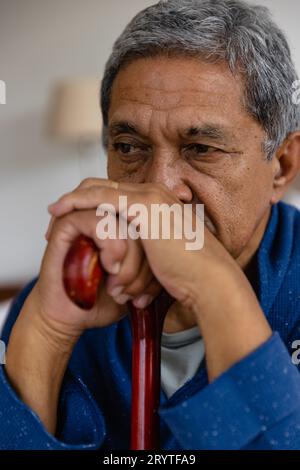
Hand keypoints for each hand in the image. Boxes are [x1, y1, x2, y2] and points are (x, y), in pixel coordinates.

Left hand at [48, 178, 271, 380]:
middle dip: (76, 201)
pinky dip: (77, 202)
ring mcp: (149, 196)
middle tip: (56, 219)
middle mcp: (154, 193)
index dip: (90, 205)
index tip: (72, 222)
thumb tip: (123, 267)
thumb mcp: (160, 258)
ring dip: (72, 202)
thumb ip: (143, 251)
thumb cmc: (188, 276)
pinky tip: (60, 211)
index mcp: (158, 204)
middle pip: (103, 186)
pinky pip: (100, 197)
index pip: (115, 195)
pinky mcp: (144, 205)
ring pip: (97, 188)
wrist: (209, 280)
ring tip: (53, 219)